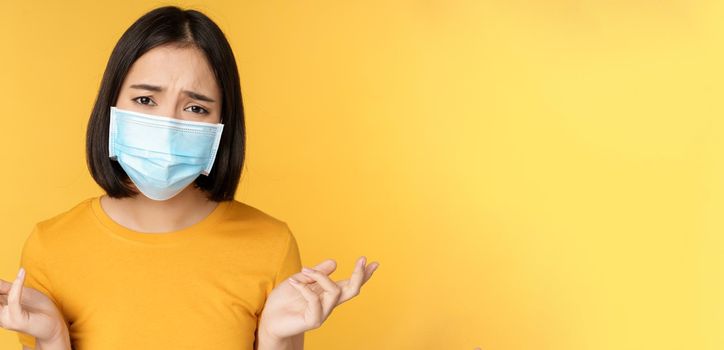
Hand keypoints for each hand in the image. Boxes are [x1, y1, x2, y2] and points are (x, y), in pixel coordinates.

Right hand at [0, 267, 67, 344]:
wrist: (55, 324)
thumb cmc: (38, 308)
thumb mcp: (22, 293)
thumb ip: (7, 288)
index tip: (2, 280)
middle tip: (3, 280)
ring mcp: (6, 320)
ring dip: (0, 286)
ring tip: (17, 272)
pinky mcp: (17, 320)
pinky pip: (13, 300)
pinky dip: (17, 285)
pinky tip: (22, 273)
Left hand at [259, 256, 378, 340]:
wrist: (269, 318)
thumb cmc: (284, 300)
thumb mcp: (301, 279)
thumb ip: (317, 273)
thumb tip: (335, 262)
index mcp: (327, 293)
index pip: (350, 283)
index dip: (363, 274)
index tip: (375, 263)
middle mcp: (328, 303)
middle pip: (352, 290)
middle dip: (359, 275)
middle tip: (362, 260)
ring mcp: (322, 313)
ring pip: (335, 292)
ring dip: (321, 277)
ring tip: (305, 270)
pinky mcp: (312, 320)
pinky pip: (315, 301)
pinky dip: (305, 288)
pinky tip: (294, 282)